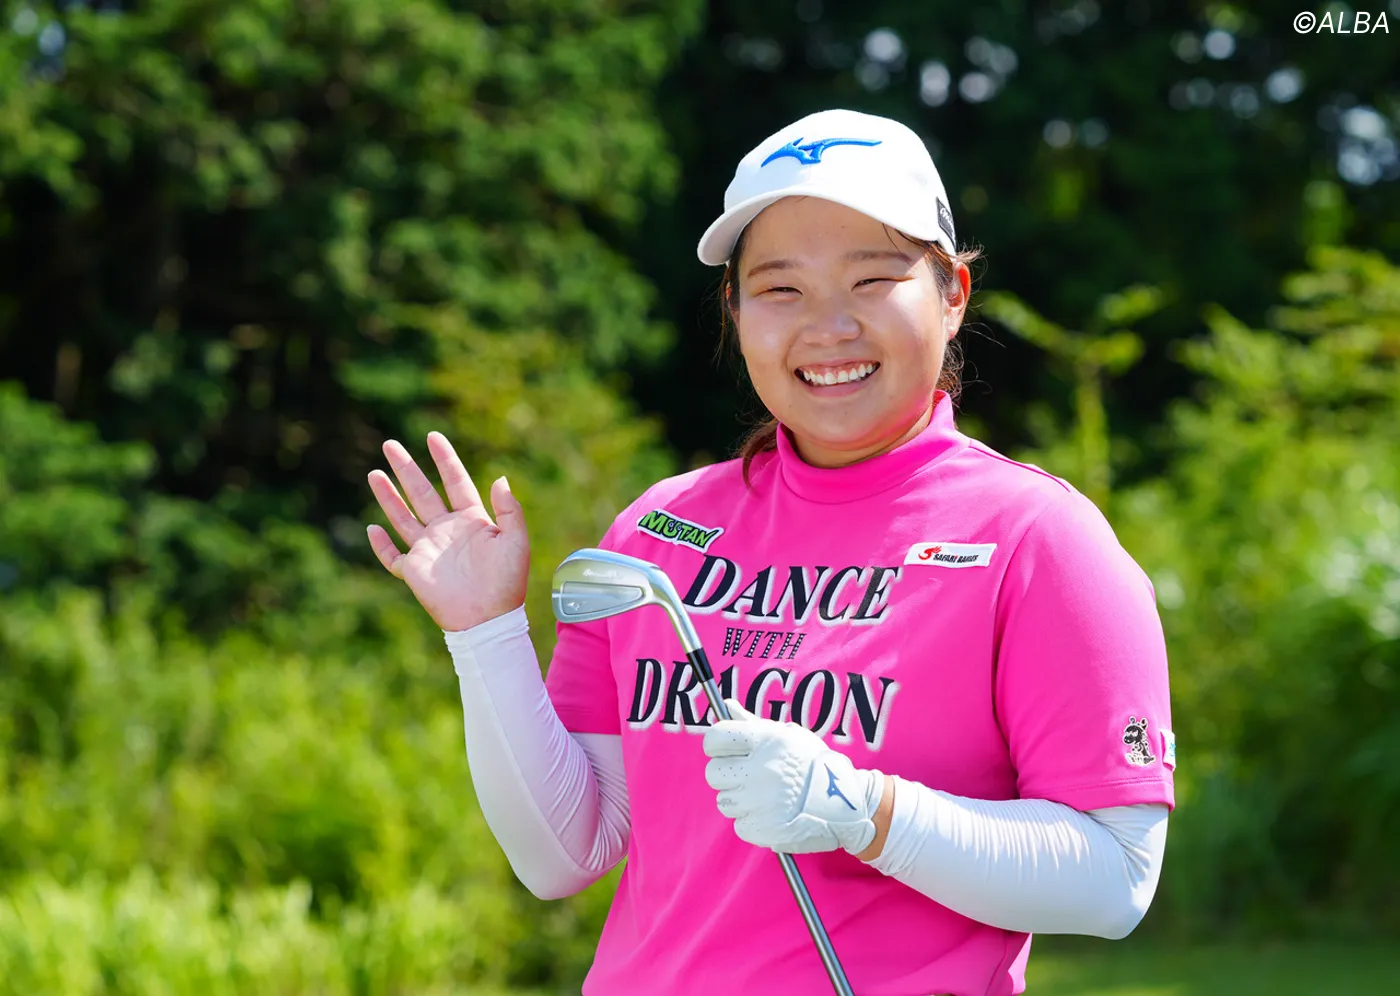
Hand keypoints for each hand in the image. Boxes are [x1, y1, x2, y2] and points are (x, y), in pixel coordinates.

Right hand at [366, 431, 528, 631]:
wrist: (489, 619)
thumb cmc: (507, 582)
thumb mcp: (516, 541)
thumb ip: (510, 510)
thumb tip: (500, 478)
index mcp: (472, 520)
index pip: (455, 482)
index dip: (444, 459)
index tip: (433, 437)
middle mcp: (447, 530)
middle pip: (421, 493)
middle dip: (406, 468)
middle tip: (390, 444)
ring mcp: (428, 550)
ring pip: (402, 517)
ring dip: (388, 497)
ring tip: (374, 473)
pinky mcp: (414, 572)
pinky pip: (392, 557)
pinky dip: (380, 545)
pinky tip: (371, 529)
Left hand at [703, 699, 883, 854]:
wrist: (848, 804)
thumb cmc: (814, 765)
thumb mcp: (789, 735)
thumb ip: (753, 723)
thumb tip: (725, 706)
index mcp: (766, 740)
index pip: (715, 738)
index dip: (716, 745)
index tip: (723, 750)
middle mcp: (761, 769)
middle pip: (713, 773)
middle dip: (727, 775)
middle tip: (748, 777)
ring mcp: (760, 801)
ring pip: (724, 800)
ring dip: (740, 800)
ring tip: (766, 797)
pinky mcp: (762, 828)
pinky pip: (740, 824)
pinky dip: (752, 822)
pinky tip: (772, 814)